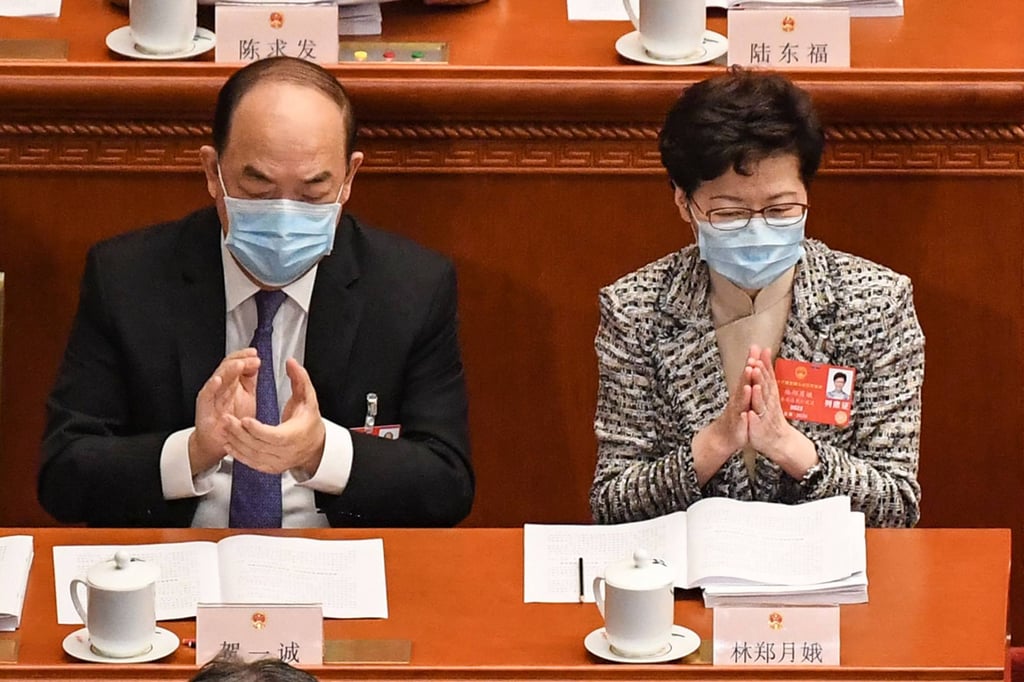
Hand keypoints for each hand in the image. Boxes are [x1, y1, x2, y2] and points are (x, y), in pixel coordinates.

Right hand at [190, 349, 259, 474]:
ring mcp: (211, 396)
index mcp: (230, 383)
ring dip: (228, 370)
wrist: (220, 442)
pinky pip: (206, 395)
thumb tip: (256, 362)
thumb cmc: (233, 420)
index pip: (235, 363)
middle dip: (240, 360)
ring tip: (239, 364)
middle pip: (228, 367)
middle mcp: (220, 387)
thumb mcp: (247, 396)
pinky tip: (218, 380)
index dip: (244, 357)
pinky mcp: (204, 408)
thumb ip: (250, 380)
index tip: (255, 353)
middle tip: (252, 358)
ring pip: (218, 378)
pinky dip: (211, 387)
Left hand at [224, 358, 326, 475]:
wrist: (315, 445)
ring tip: (225, 428)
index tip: (244, 419)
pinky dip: (238, 454)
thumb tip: (291, 362)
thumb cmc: (309, 420)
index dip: (257, 429)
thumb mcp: (308, 397)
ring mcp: (278, 462)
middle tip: (226, 419)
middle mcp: (287, 451)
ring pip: (253, 456)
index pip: (274, 435)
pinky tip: (229, 443)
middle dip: (240, 433)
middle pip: (259, 446)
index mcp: (295, 434)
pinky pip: (251, 463)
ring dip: (236, 442)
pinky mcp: (271, 468)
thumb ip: (299, 378)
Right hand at [692, 365, 752, 484]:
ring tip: (748, 387)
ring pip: (741, 403)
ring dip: (744, 395)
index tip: (755, 350)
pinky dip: (742, 419)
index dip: (751, 362)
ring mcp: (736, 413)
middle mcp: (738, 400)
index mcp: (742, 392)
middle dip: (747, 375)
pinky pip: (740, 422)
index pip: (747, 375)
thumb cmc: (737, 414)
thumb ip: (748, 379)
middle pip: (743, 385)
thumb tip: (753, 361)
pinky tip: (745, 415)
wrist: (724, 436)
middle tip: (751, 363)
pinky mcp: (737, 427)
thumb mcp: (743, 395)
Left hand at [746, 345, 818, 477]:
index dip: (765, 364)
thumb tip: (765, 356)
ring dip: (758, 394)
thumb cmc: (771, 415)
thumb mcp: (769, 394)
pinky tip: (749, 412)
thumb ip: (767, 375)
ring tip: (754, 385)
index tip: (762, 351)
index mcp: (770, 394)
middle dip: (761, 375)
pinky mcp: (758, 428)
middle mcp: (769, 403)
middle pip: (765, 387)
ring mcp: (764, 415)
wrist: (778, 440)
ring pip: (761, 403)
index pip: (768, 376)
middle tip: (756, 363)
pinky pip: (756, 422)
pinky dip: (753, 417)